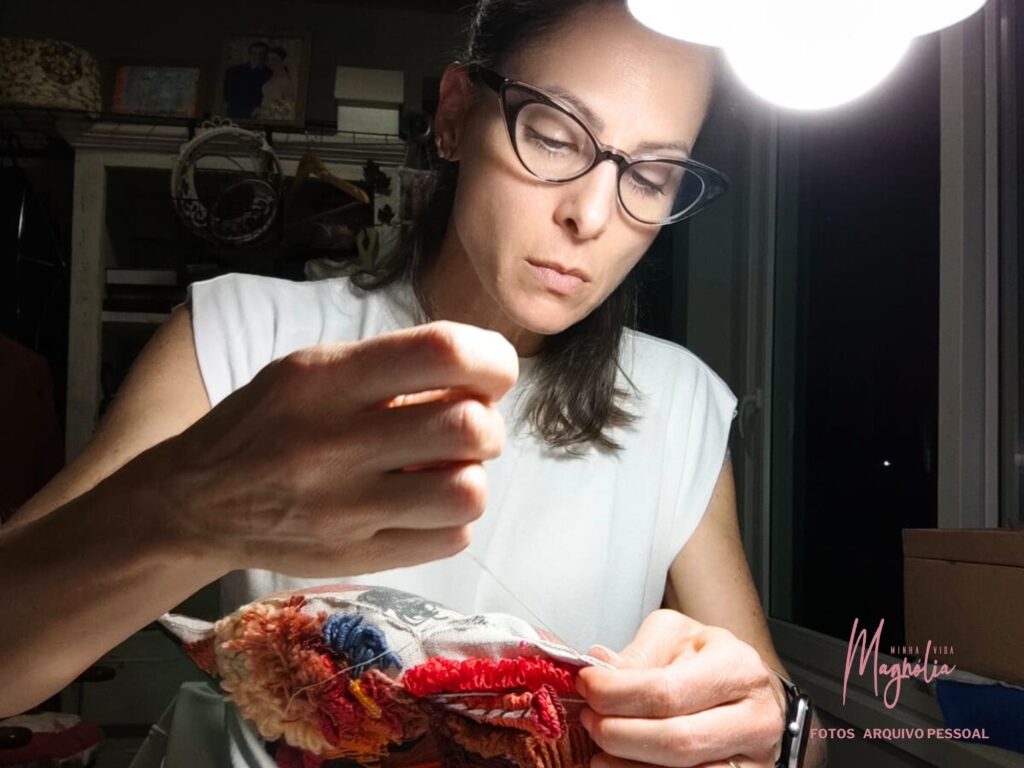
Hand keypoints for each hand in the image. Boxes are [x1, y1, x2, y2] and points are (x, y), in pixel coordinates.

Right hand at [156, 320, 517, 577]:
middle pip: (468, 427)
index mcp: (326, 378)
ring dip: (473, 476)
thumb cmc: (265, 424)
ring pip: (467, 491)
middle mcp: (335, 442)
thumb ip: (388, 368)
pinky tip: (424, 505)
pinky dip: (453, 519)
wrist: (195, 503)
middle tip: (469, 427)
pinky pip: (451, 539)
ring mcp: (345, 509)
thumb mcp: (310, 371)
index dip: (492, 360)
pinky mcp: (355, 558)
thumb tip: (481, 377)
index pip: (442, 352)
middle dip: (488, 424)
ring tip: (446, 470)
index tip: (491, 373)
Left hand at [575, 609, 786, 767]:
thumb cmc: (709, 660)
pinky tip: (618, 766)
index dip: (616, 693)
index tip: (587, 685)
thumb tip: (600, 665)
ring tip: (598, 746)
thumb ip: (637, 654)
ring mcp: (755, 760)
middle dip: (618, 733)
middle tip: (588, 718)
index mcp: (737, 668)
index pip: (666, 691)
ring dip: (626, 764)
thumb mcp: (674, 637)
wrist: (747, 689)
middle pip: (676, 740)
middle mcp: (755, 717)